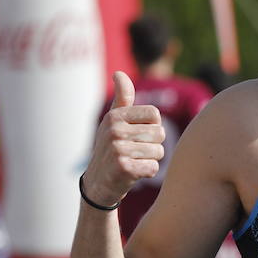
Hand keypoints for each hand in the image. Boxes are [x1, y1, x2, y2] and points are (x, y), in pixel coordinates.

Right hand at [82, 71, 164, 207]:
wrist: (97, 184)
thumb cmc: (112, 148)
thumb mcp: (113, 121)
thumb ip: (122, 98)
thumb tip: (118, 73)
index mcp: (115, 116)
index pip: (155, 115)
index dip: (153, 128)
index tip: (138, 136)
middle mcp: (114, 130)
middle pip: (160, 134)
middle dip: (154, 146)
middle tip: (136, 152)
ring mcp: (117, 149)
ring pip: (159, 152)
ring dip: (151, 160)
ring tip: (134, 162)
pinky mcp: (123, 168)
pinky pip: (154, 168)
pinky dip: (148, 173)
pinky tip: (133, 173)